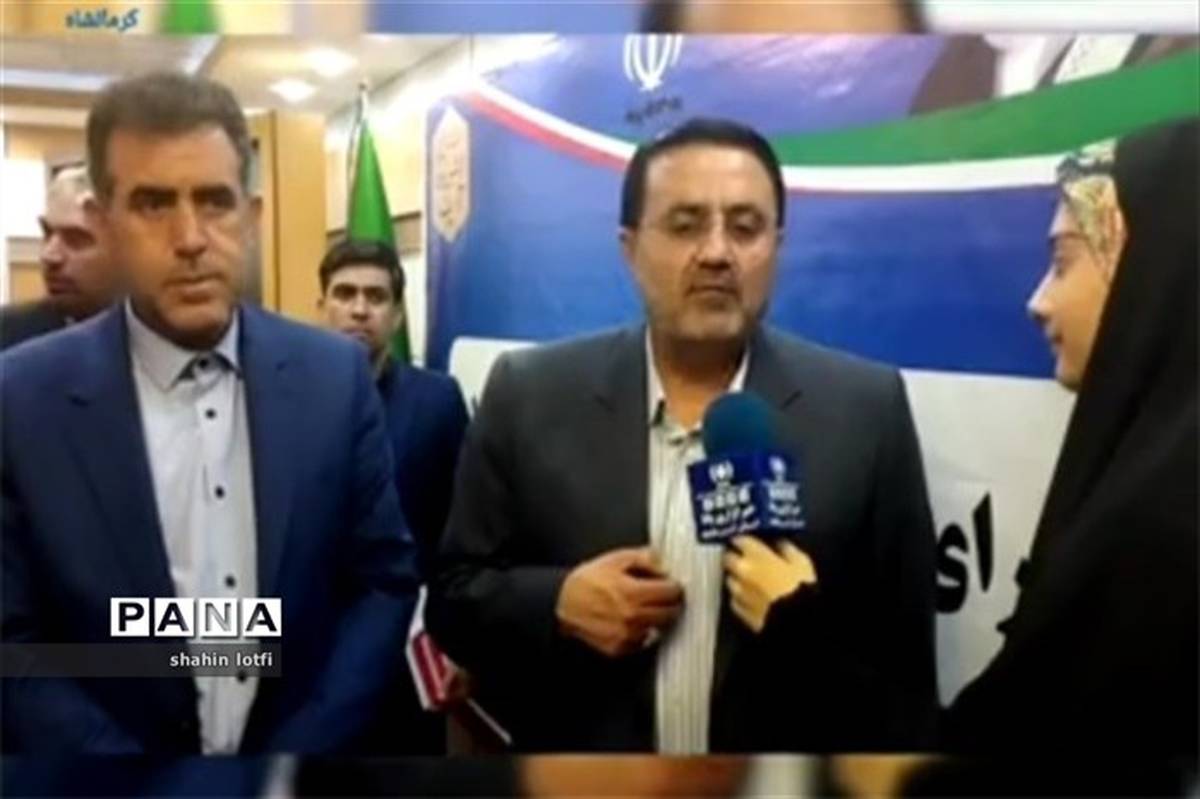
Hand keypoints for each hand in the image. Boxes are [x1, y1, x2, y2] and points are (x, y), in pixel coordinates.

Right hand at [556, 547, 683, 656]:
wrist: (563, 604)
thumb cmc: (587, 582)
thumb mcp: (615, 559)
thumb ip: (644, 557)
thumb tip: (664, 563)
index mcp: (633, 593)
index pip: (671, 592)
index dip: (674, 585)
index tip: (671, 584)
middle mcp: (632, 617)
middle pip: (671, 613)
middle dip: (670, 602)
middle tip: (664, 595)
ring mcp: (627, 635)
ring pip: (659, 628)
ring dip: (658, 617)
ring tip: (646, 607)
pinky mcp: (620, 647)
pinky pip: (644, 641)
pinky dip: (644, 631)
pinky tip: (634, 619)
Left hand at [723, 536, 816, 633]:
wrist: (797, 621)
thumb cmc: (802, 589)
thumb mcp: (801, 562)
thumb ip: (787, 550)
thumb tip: (781, 544)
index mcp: (756, 555)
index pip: (739, 540)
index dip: (742, 540)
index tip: (745, 541)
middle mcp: (743, 571)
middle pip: (727, 559)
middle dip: (733, 557)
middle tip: (742, 558)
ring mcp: (740, 593)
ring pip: (730, 580)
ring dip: (736, 578)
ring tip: (747, 580)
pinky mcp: (741, 613)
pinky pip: (735, 602)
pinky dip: (740, 598)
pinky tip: (749, 599)